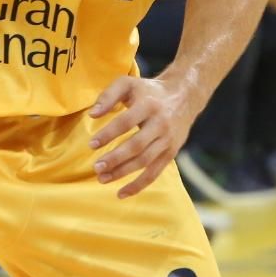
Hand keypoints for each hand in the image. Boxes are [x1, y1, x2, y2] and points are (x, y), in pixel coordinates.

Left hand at [88, 75, 199, 198]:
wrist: (184, 96)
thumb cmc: (148, 91)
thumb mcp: (128, 83)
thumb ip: (108, 95)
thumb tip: (92, 114)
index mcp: (148, 105)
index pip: (126, 122)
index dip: (108, 134)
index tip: (91, 144)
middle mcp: (160, 123)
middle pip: (137, 145)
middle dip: (115, 158)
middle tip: (96, 167)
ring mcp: (167, 140)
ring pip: (145, 161)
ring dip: (123, 172)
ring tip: (102, 178)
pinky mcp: (171, 153)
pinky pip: (155, 172)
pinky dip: (139, 185)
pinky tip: (121, 193)